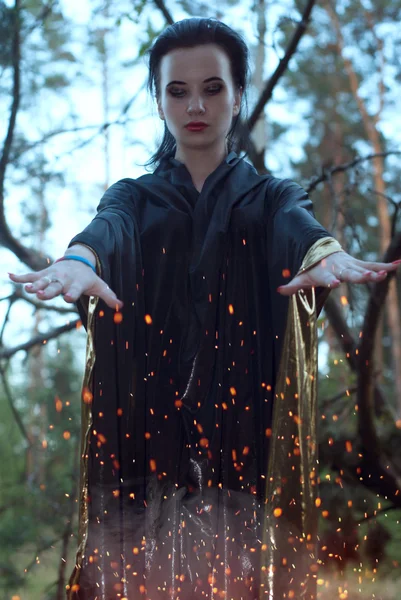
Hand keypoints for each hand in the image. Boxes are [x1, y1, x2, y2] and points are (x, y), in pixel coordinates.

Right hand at [8, 260, 122, 309]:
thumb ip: (109, 296)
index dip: (71, 293)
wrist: (79, 260)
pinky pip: (31, 275)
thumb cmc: (89, 278)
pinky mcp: (44, 274)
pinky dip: (20, 276)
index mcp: (77, 284)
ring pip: (42, 281)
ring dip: (34, 285)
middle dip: (48, 290)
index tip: (67, 297)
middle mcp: (63, 280)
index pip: (74, 290)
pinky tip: (9, 276)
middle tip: (41, 295)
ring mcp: (53, 276)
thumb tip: (122, 307)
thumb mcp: (100, 286)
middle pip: (55, 287)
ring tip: (26, 289)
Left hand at [277, 251, 400, 295]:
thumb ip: (292, 286)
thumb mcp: (301, 278)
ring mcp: (350, 265)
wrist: (321, 251)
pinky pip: (373, 265)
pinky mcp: (359, 264)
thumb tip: (278, 290)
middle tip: (369, 279)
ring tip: (386, 275)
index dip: (330, 281)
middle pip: (350, 273)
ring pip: (364, 269)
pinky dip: (386, 265)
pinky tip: (398, 265)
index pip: (327, 278)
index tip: (335, 285)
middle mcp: (339, 268)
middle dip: (359, 277)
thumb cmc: (311, 269)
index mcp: (325, 273)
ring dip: (375, 272)